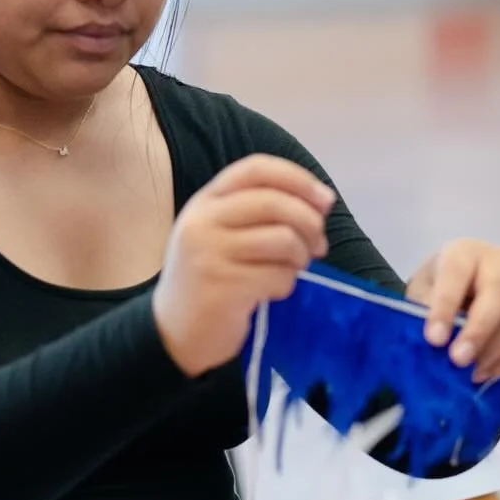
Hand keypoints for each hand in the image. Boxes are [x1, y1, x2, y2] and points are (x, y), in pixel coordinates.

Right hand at [153, 154, 335, 376]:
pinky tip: (273, 292)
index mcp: (205, 201)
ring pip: (282, 239)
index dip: (296, 178)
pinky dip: (287, 284)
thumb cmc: (209, 277)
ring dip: (301, 257)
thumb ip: (259, 212)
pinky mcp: (223, 286)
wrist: (176, 330)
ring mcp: (209, 253)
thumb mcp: (222, 233)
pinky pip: (278, 276)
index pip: (255, 169)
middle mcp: (202, 220)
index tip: (324, 199)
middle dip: (310, 222)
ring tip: (294, 268)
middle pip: (274, 202)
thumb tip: (321, 202)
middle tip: (318, 245)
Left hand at [405, 239, 499, 382]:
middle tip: (458, 360)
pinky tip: (487, 372)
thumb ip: (426, 309)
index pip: (456, 274)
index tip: (433, 339)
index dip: (445, 307)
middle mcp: (499, 262)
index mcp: (464, 251)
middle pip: (496, 296)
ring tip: (470, 373)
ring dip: (494, 352)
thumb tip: (438, 341)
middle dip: (477, 332)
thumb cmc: (435, 285)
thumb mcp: (421, 290)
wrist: (459, 284)